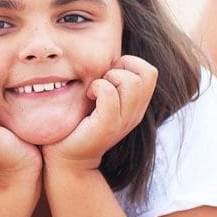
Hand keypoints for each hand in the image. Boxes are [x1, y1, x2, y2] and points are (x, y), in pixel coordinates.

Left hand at [43, 55, 157, 171]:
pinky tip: (87, 96)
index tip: (108, 74)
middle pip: (147, 73)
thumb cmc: (77, 125)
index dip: (129, 63)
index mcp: (136, 106)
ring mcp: (123, 121)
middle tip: (102, 79)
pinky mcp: (106, 127)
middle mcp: (134, 113)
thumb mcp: (99, 101)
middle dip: (122, 67)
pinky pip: (109, 94)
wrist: (67, 160)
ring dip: (109, 77)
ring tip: (94, 89)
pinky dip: (97, 87)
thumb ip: (108, 82)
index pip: (150, 71)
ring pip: (131, 82)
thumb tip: (107, 56)